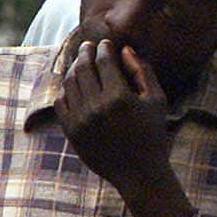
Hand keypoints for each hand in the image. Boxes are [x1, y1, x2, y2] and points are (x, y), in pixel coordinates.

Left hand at [60, 40, 191, 216]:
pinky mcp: (71, 131)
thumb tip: (125, 49)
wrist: (138, 172)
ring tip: (81, 63)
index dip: (104, 49)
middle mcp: (96, 107)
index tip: (105, 44)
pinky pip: (61, 103)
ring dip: (74, 69)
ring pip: (69, 84)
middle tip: (88, 47)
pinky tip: (74, 85)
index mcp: (119, 97)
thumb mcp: (156, 100)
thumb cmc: (152, 134)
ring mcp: (80, 120)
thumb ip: (142, 71)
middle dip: (85, 53)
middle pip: (83, 69)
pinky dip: (65, 90)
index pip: (104, 62)